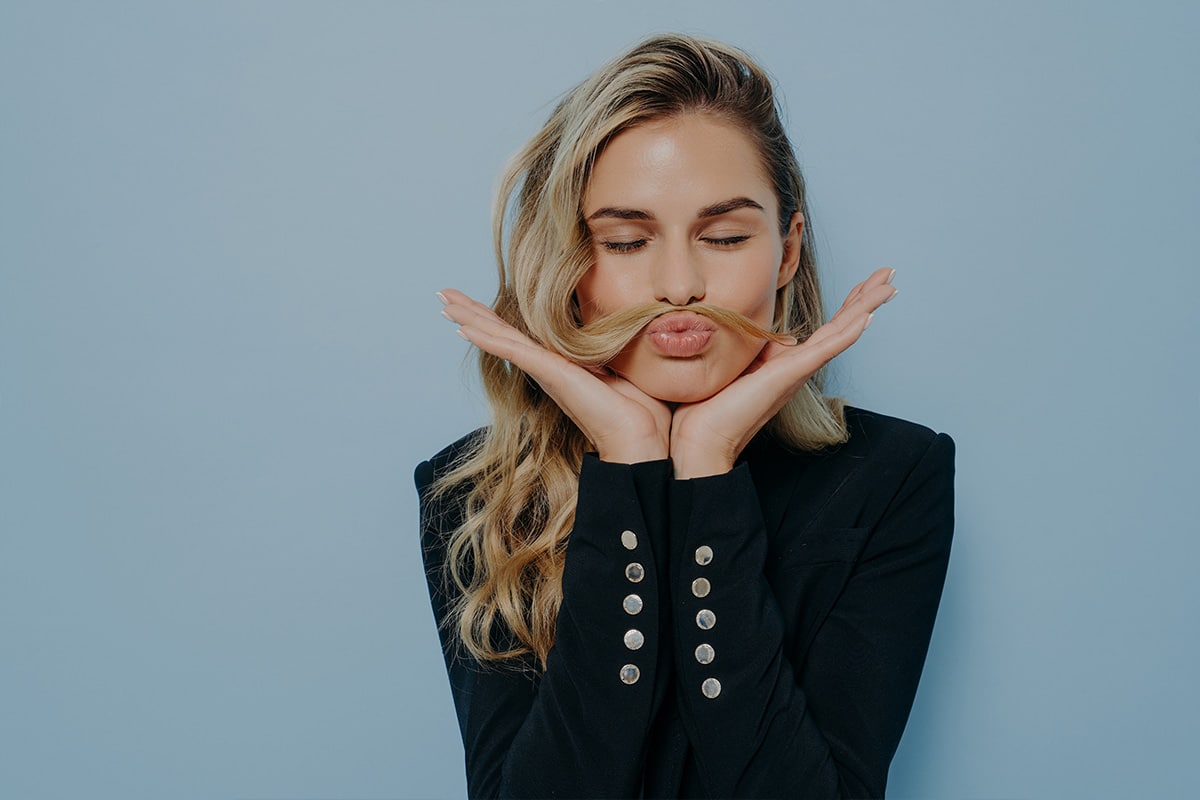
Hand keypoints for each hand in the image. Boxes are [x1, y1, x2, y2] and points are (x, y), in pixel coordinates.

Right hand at [439, 289, 671, 463]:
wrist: (643, 438)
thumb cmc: (643, 407)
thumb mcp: (627, 365)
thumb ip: (616, 347)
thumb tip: (631, 326)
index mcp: (562, 364)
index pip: (523, 334)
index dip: (497, 318)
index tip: (473, 302)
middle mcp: (548, 367)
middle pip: (501, 333)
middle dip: (472, 313)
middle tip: (443, 295)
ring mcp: (546, 371)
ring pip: (500, 338)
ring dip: (471, 319)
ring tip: (444, 303)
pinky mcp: (552, 374)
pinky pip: (513, 350)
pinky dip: (488, 338)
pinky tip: (464, 329)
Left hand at [669, 268, 898, 478]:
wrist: (701, 438)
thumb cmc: (709, 405)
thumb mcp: (734, 364)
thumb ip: (754, 349)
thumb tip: (767, 335)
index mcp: (786, 364)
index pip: (823, 329)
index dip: (844, 306)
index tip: (863, 284)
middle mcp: (798, 368)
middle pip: (840, 326)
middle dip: (865, 299)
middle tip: (889, 275)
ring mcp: (797, 372)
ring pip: (841, 333)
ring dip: (866, 307)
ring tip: (889, 286)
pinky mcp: (789, 375)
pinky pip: (826, 348)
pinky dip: (848, 331)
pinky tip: (867, 316)